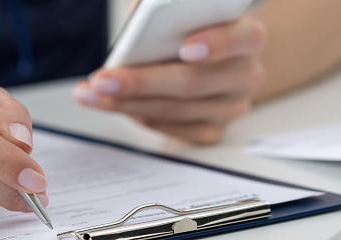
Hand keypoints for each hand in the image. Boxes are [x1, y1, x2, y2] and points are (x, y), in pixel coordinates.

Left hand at [74, 16, 266, 143]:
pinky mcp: (213, 130)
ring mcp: (231, 107)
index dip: (216, 43)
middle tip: (102, 80)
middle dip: (141, 82)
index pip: (243, 38)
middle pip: (193, 82)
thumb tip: (139, 21)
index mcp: (248, 36)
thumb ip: (163, 10)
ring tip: (92, 94)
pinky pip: (172, 129)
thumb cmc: (189, 26)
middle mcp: (246, 75)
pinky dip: (140, 116)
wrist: (210, 57)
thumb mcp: (179, 9)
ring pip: (175, 110)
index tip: (185, 48)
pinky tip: (116, 104)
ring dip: (127, 103)